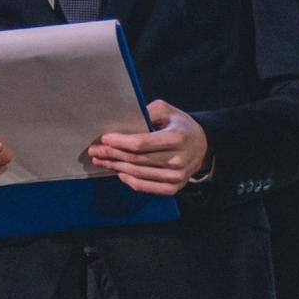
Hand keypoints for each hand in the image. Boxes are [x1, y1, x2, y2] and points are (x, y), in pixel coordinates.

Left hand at [87, 99, 210, 194]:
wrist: (203, 145)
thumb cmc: (180, 125)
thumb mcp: (167, 110)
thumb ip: (147, 112)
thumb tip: (123, 120)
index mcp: (177, 138)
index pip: (141, 143)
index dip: (120, 142)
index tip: (104, 138)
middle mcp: (178, 159)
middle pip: (136, 160)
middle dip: (112, 154)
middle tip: (94, 150)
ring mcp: (177, 176)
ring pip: (138, 174)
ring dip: (116, 167)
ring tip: (100, 160)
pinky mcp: (174, 187)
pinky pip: (147, 188)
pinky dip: (131, 182)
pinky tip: (119, 174)